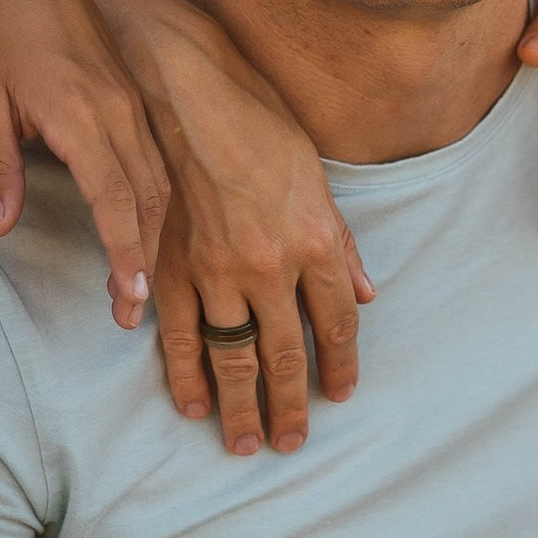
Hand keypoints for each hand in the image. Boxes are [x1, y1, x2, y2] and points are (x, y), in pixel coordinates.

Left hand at [0, 0, 170, 324]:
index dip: (124, 251)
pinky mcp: (133, 101)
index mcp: (80, 114)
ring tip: (138, 285)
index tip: (131, 297)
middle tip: (130, 313)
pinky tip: (146, 233)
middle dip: (144, 260)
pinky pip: (155, 161)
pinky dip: (155, 204)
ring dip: (153, 237)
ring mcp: (131, 105)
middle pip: (147, 199)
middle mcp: (117, 112)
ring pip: (158, 182)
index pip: (114, 198)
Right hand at [142, 29, 374, 458]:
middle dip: (292, 406)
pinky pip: (179, 336)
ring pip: (233, 358)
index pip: (337, 322)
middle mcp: (270, 265)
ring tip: (246, 445)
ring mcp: (216, 271)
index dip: (342, 364)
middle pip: (287, 354)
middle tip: (291, 444)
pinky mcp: (171, 266)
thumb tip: (367, 293)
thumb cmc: (257, 121)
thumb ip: (341, 243)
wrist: (184, 92)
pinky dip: (186, 376)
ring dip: (241, 407)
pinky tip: (193, 406)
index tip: (341, 394)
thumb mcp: (316, 174)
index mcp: (316, 240)